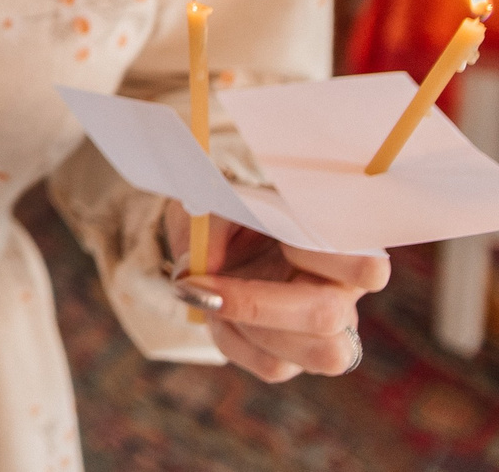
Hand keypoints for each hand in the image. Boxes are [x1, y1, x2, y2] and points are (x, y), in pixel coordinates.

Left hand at [162, 203, 387, 379]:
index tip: (271, 236)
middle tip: (202, 282)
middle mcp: (344, 292)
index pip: (367, 269)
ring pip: (320, 354)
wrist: (208, 240)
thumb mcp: (222, 201)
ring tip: (208, 295)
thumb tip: (207, 265)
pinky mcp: (296, 359)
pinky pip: (274, 367)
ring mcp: (327, 332)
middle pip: (330, 316)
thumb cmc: (228, 213)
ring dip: (250, 327)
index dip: (316, 257)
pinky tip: (212, 312)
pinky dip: (232, 340)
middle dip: (258, 305)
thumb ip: (220, 222)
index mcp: (342, 248)